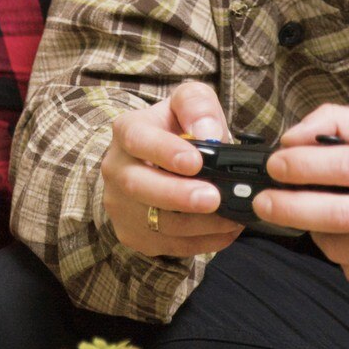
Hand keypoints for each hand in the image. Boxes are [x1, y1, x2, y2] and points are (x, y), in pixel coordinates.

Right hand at [99, 80, 242, 257]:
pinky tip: (227, 231)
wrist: (154, 161)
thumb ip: (197, 105)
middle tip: (213, 198)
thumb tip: (210, 133)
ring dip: (198, 224)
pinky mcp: (134, 235)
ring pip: (156, 223)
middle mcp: (116, 169)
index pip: (138, 139)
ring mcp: (121, 206)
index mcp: (127, 131)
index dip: (164, 152)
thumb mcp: (187, 103)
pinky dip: (202, 242)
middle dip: (179, 196)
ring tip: (232, 217)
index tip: (195, 161)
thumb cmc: (176, 130)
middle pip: (138, 186)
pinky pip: (168, 246)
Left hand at [252, 104, 348, 295]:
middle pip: (332, 214)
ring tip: (326, 214)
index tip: (276, 165)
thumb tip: (292, 138)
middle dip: (287, 207)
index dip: (299, 166)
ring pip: (335, 246)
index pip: (341, 166)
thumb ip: (337, 122)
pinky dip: (342, 252)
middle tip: (265, 201)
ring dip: (316, 230)